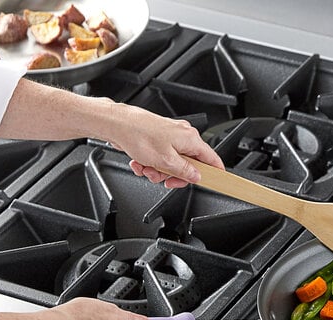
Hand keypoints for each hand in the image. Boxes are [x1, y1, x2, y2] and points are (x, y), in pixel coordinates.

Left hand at [107, 103, 224, 187]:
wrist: (117, 124)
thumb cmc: (138, 135)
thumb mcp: (166, 161)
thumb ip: (185, 171)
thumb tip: (196, 176)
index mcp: (190, 138)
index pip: (212, 159)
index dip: (214, 173)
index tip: (215, 182)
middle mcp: (183, 135)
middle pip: (189, 165)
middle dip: (174, 175)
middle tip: (164, 179)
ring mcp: (170, 136)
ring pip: (173, 164)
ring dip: (158, 171)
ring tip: (146, 169)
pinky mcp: (159, 138)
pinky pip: (161, 158)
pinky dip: (151, 164)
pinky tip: (141, 163)